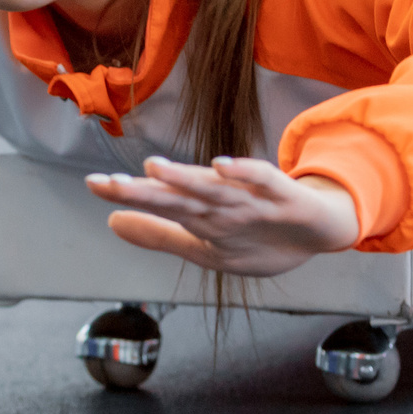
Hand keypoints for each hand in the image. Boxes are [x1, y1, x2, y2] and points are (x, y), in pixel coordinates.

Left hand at [85, 156, 359, 276]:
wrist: (320, 232)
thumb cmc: (260, 235)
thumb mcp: (206, 247)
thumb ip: (160, 235)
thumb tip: (110, 222)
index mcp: (200, 214)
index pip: (158, 204)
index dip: (127, 195)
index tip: (92, 184)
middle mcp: (220, 200)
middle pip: (178, 194)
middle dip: (144, 190)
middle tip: (108, 183)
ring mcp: (251, 196)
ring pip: (213, 187)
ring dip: (185, 178)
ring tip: (153, 169)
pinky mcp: (282, 194)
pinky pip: (262, 180)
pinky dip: (244, 173)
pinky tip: (222, 166)